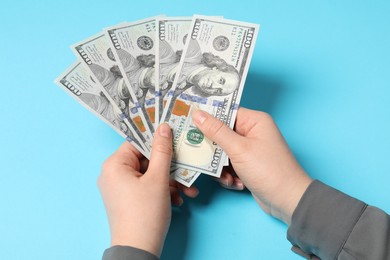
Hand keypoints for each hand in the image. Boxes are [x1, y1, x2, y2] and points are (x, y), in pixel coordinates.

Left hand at [98, 123, 196, 256]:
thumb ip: (162, 151)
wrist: (139, 250)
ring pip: (150, 175)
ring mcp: (120, 188)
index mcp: (115, 165)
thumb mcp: (158, 178)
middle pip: (146, 159)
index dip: (157, 140)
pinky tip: (178, 199)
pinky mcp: (128, 199)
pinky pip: (147, 187)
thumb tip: (164, 128)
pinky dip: (163, 190)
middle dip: (169, 166)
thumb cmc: (145, 213)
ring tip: (187, 188)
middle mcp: (114, 174)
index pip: (137, 142)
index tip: (174, 136)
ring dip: (170, 180)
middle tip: (186, 166)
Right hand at [192, 108, 311, 224]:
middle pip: (221, 133)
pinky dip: (228, 175)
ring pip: (222, 152)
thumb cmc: (269, 170)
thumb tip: (198, 114)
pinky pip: (228, 165)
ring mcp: (249, 149)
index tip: (189, 122)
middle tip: (202, 157)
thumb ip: (216, 131)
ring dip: (220, 167)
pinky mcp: (247, 164)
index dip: (207, 118)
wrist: (287, 200)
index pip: (225, 112)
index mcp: (254, 121)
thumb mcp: (239, 149)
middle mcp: (252, 132)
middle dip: (213, 150)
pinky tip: (236, 183)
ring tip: (228, 177)